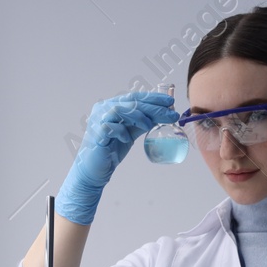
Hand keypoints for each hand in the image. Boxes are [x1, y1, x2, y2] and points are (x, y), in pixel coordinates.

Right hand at [58, 91, 177, 224]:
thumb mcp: (131, 132)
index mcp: (111, 106)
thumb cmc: (112, 149)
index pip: (134, 97)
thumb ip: (142, 122)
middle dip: (153, 107)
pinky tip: (126, 138)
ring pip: (119, 110)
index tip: (170, 101)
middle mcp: (103, 109)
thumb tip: (163, 115)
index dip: (153, 97)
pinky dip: (120, 131)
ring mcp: (98, 121)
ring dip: (138, 116)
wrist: (95, 169)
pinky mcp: (95, 134)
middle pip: (130, 102)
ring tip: (150, 125)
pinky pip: (110, 128)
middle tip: (171, 113)